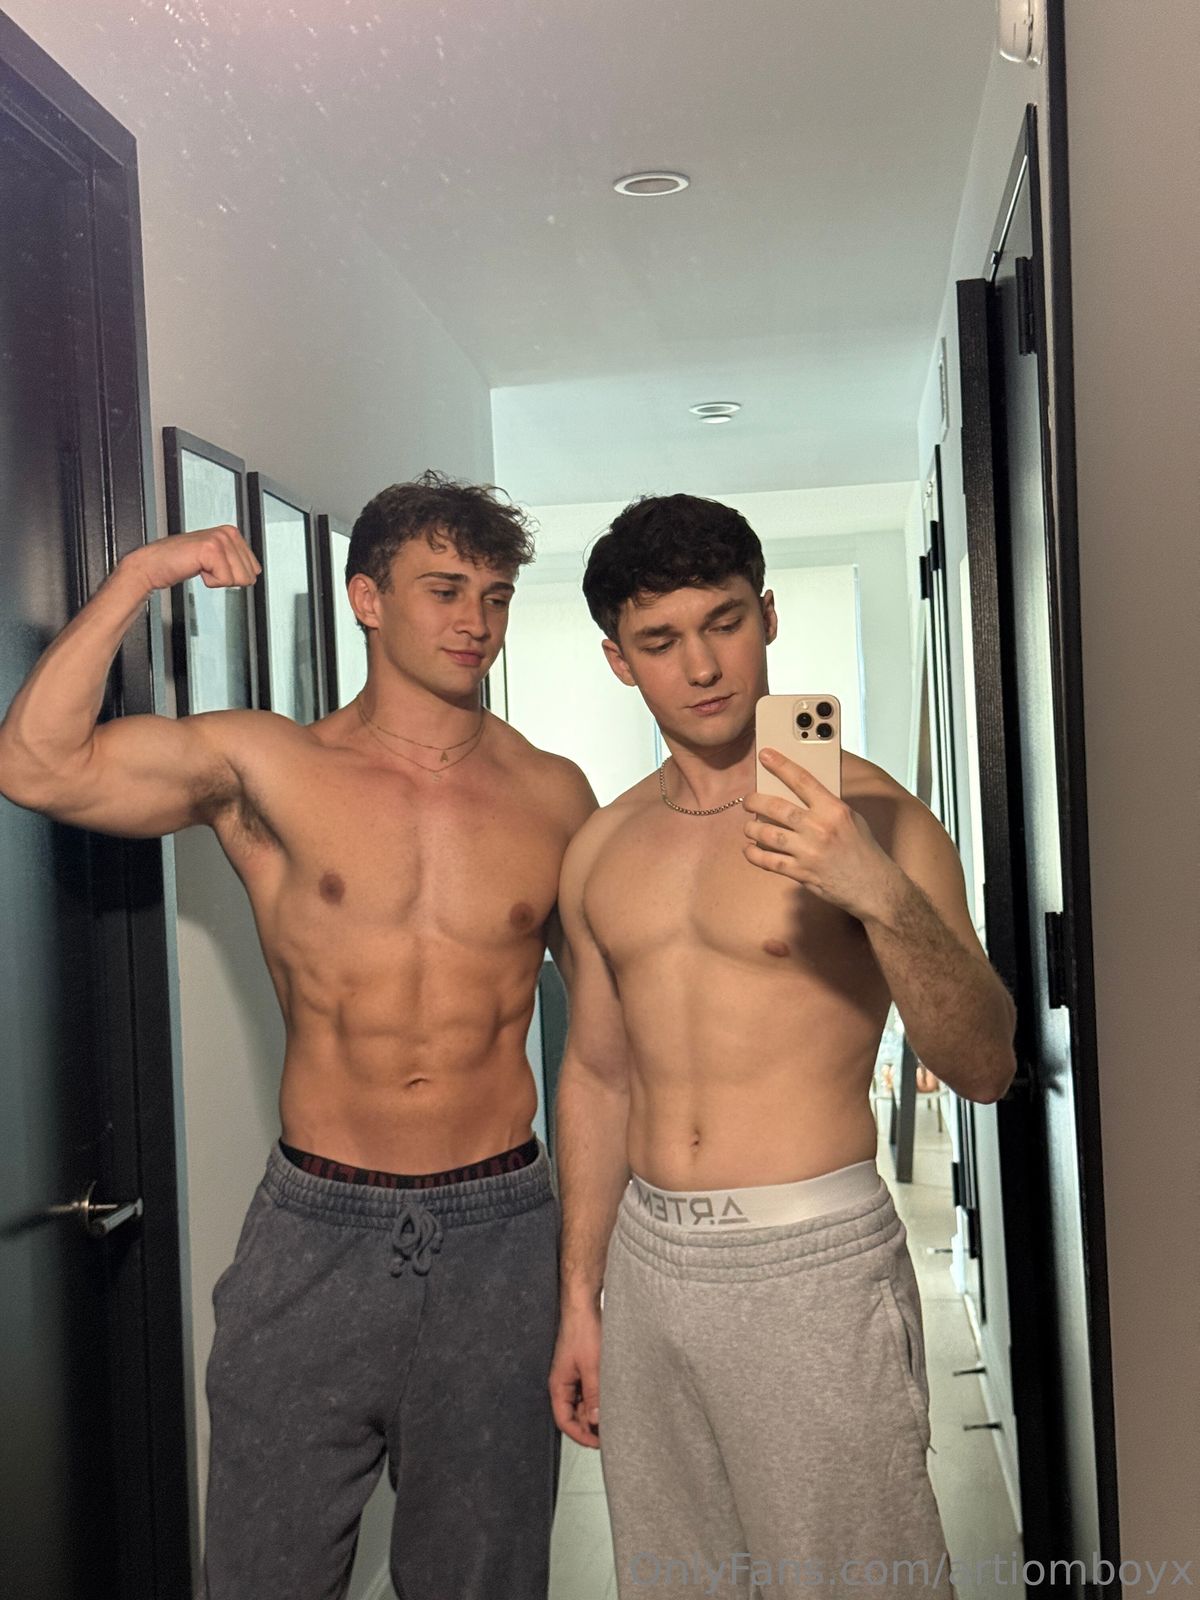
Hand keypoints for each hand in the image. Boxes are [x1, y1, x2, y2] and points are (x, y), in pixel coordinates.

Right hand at [123, 526, 260, 593]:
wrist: (154, 565)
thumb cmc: (181, 563)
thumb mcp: (216, 559)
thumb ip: (236, 561)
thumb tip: (255, 574)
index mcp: (233, 533)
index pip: (255, 570)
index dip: (234, 576)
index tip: (214, 568)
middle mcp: (228, 532)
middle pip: (249, 576)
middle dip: (227, 578)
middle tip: (206, 568)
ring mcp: (220, 539)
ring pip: (239, 579)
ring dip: (218, 579)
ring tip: (201, 567)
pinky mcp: (211, 549)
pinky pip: (225, 580)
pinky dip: (210, 581)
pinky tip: (197, 568)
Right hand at [549, 1301, 601, 1448]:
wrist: (584, 1306)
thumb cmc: (582, 1330)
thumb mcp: (591, 1366)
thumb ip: (593, 1394)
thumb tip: (595, 1419)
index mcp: (559, 1385)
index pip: (564, 1421)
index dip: (580, 1435)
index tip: (597, 1443)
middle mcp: (564, 1383)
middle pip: (574, 1414)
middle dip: (590, 1425)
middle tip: (610, 1431)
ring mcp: (574, 1376)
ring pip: (583, 1403)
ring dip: (596, 1410)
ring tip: (614, 1415)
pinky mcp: (583, 1368)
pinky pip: (589, 1390)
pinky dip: (599, 1397)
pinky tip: (612, 1397)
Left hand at [742, 748, 902, 921]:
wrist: (874, 886)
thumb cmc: (863, 850)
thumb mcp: (851, 819)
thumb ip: (826, 806)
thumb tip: (798, 792)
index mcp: (834, 810)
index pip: (802, 780)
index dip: (781, 765)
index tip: (765, 755)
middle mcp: (819, 828)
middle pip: (777, 807)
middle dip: (755, 801)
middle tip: (748, 800)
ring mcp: (809, 852)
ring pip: (767, 833)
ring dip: (752, 828)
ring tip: (749, 826)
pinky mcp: (801, 873)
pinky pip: (769, 861)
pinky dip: (754, 854)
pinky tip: (750, 849)